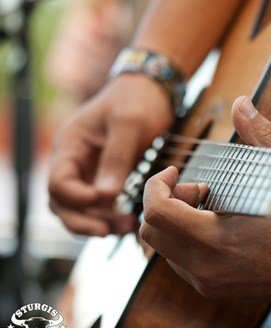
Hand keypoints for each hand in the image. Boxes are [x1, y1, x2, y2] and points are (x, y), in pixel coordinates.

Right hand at [49, 74, 172, 235]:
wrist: (151, 91)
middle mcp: (73, 161)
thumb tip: (106, 195)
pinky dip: (109, 216)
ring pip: (79, 208)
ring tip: (125, 228)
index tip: (104, 200)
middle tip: (108, 231)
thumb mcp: (129, 125)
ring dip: (97, 222)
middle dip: (82, 220)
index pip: (58, 182)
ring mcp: (87, 170)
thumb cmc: (137, 100)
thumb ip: (117, 158)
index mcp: (70, 144)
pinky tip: (128, 222)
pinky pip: (98, 205)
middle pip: (62, 202)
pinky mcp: (103, 178)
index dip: (77, 198)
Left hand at [140, 96, 270, 299]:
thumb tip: (242, 104)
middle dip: (165, 201)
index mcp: (216, 241)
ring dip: (176, 220)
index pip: (156, 213)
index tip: (175, 171)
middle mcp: (205, 269)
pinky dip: (187, 238)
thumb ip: (258, 137)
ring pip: (163, 248)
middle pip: (150, 232)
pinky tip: (218, 225)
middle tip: (198, 188)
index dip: (156, 185)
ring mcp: (208, 283)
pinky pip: (180, 262)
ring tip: (212, 206)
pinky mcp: (213, 290)